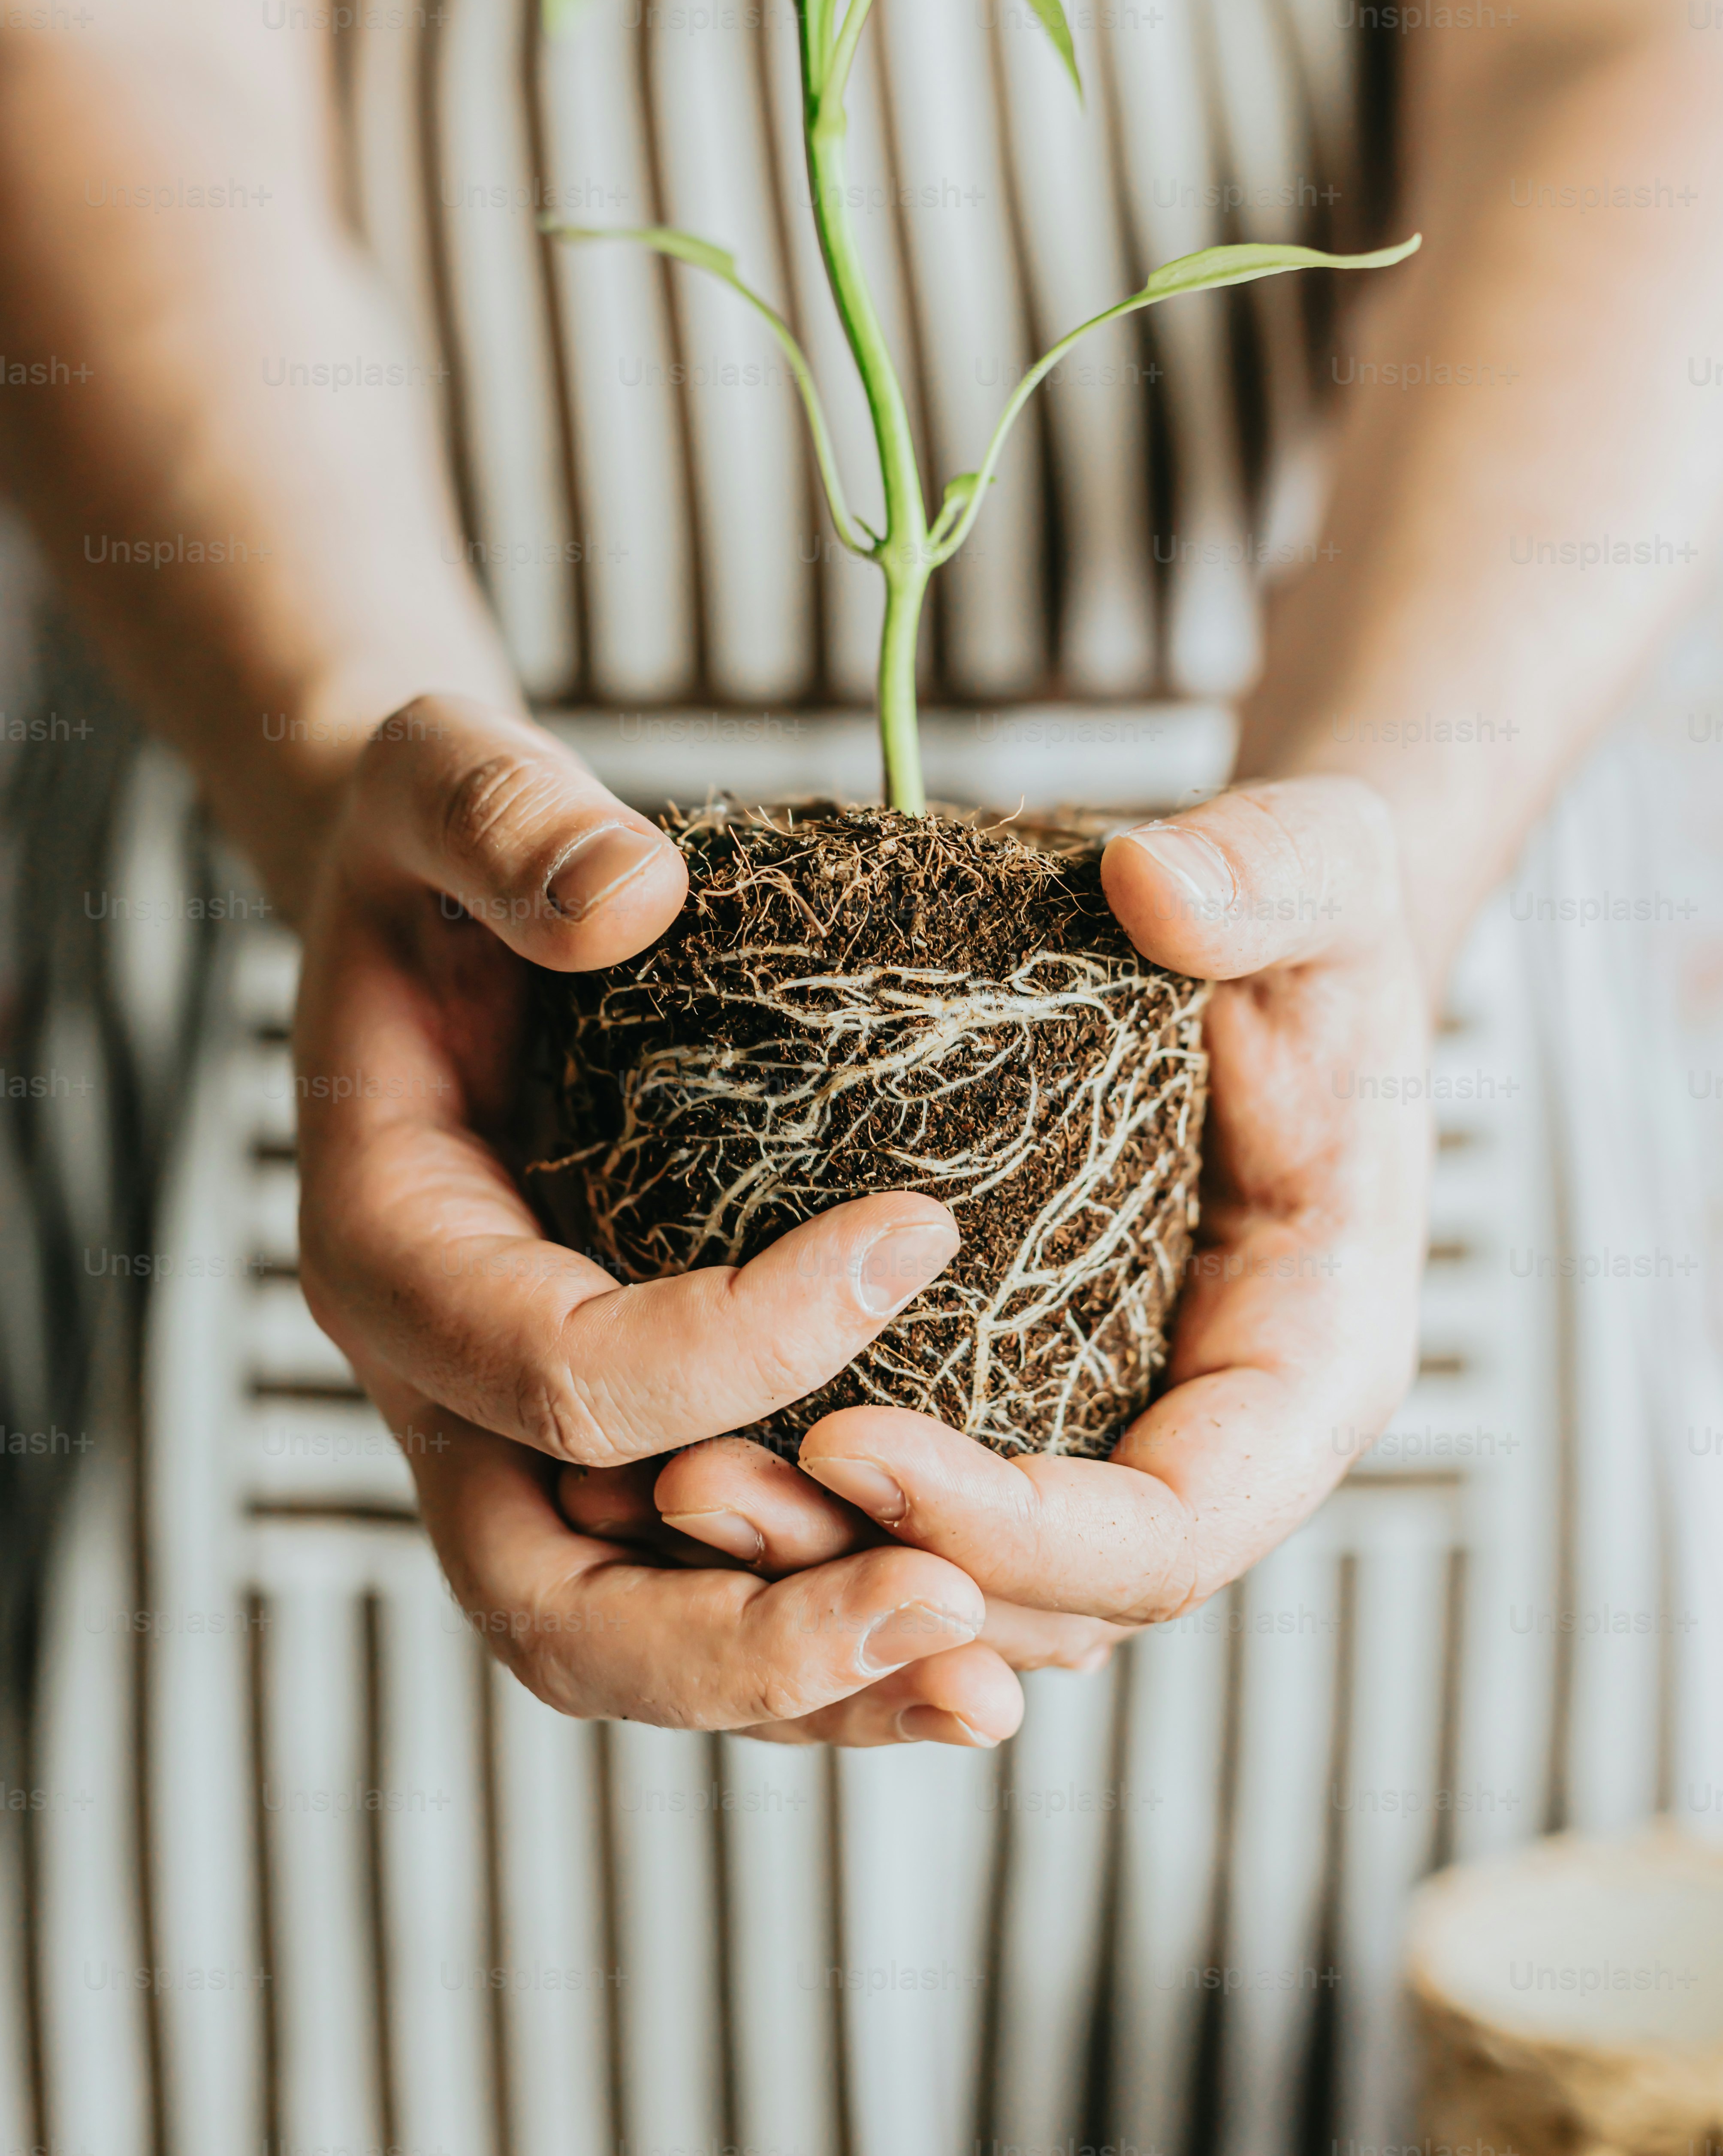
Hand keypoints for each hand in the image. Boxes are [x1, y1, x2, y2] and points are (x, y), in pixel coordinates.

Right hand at [292, 694, 1022, 1745]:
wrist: (424, 921)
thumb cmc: (436, 852)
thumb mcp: (444, 782)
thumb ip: (510, 823)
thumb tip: (631, 895)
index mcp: (389, 1248)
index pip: (558, 1368)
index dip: (739, 1340)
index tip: (922, 1238)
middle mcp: (438, 1384)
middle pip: (558, 1604)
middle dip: (749, 1636)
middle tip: (949, 1603)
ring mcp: (510, 1440)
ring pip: (627, 1647)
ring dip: (803, 1688)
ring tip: (991, 1684)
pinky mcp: (595, 1450)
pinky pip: (685, 1597)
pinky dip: (813, 1647)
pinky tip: (966, 1643)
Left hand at [653, 777, 1431, 1627]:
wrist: (1277, 946)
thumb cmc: (1315, 925)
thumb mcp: (1324, 871)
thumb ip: (1265, 876)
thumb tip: (1154, 884)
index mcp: (1312, 1363)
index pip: (1170, 1531)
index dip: (1014, 1529)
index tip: (845, 1438)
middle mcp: (1216, 1435)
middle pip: (1052, 1597)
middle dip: (878, 1566)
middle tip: (694, 1485)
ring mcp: (1119, 1427)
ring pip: (974, 1577)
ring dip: (821, 1558)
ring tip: (664, 1484)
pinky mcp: (1034, 1391)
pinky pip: (929, 1499)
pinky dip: (821, 1503)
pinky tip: (683, 1448)